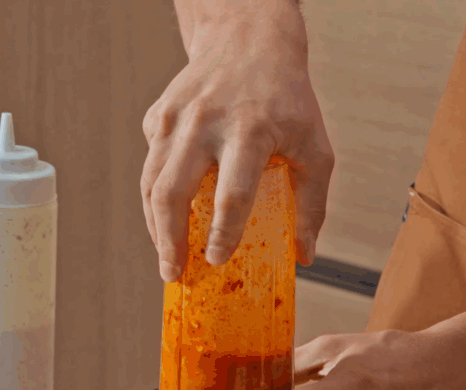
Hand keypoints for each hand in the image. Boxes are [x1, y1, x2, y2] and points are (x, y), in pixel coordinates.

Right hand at [141, 2, 333, 281]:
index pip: (233, 192)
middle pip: (173, 190)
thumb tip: (304, 256)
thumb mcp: (314, 147)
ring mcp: (176, 117)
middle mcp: (206, 122)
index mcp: (251, 130)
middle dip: (169, 239)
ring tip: (167, 257)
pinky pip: (150, 165)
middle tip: (173, 273)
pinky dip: (155, 198)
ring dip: (155, 227)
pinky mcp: (158, 115)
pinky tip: (168, 219)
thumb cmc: (287, 100)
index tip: (217, 260)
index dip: (224, 231)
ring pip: (151, 182)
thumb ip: (313, 203)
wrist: (250, 40)